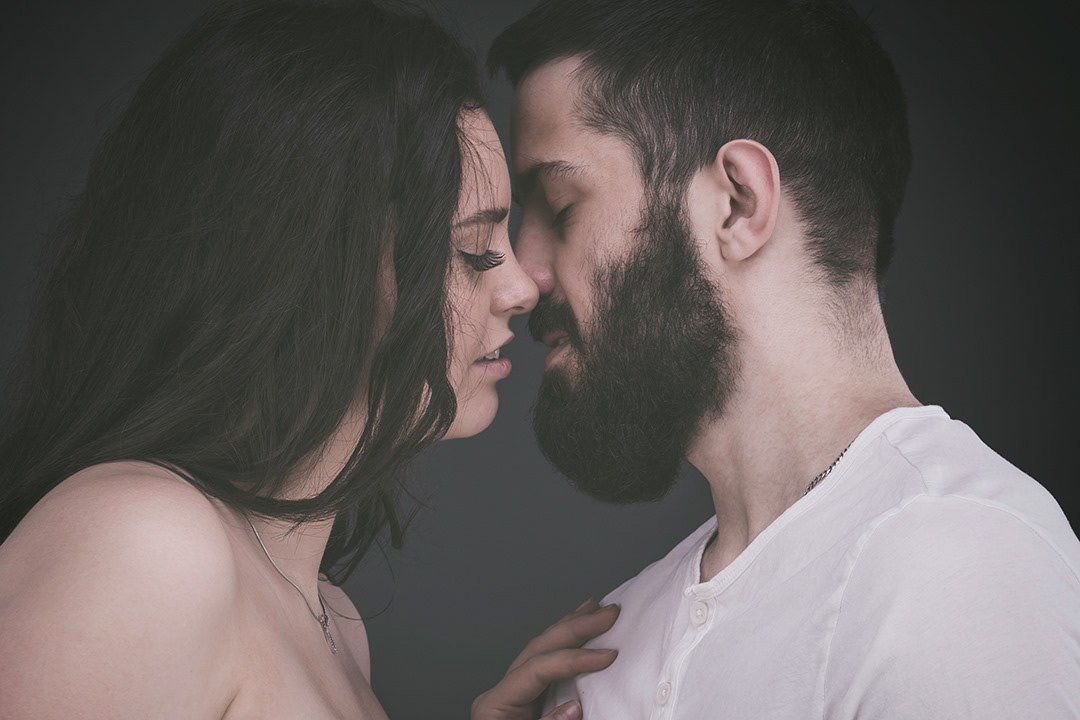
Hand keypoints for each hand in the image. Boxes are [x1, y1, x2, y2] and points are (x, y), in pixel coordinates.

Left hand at [471, 599, 619, 719]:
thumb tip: (574, 705)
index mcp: (494, 708)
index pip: (538, 669)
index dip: (575, 658)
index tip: (610, 655)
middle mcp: (499, 694)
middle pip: (537, 648)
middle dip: (576, 628)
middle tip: (610, 613)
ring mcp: (509, 695)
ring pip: (539, 649)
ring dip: (570, 627)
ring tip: (596, 608)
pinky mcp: (522, 701)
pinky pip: (544, 664)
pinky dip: (564, 645)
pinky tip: (578, 630)